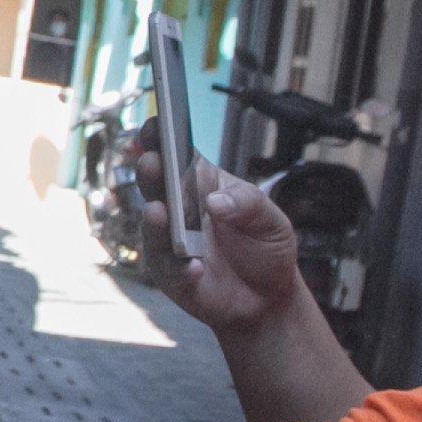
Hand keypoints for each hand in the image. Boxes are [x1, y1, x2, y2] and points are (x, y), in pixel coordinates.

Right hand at [125, 134, 301, 337]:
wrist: (268, 297)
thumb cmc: (264, 247)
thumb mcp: (270, 220)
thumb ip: (248, 205)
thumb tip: (216, 201)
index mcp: (198, 185)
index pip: (175, 156)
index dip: (161, 139)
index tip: (157, 124)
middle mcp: (177, 211)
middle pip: (155, 187)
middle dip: (151, 173)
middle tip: (152, 162)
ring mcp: (170, 244)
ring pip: (153, 230)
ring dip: (154, 221)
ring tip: (158, 211)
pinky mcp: (173, 278)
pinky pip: (171, 272)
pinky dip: (181, 269)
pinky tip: (195, 267)